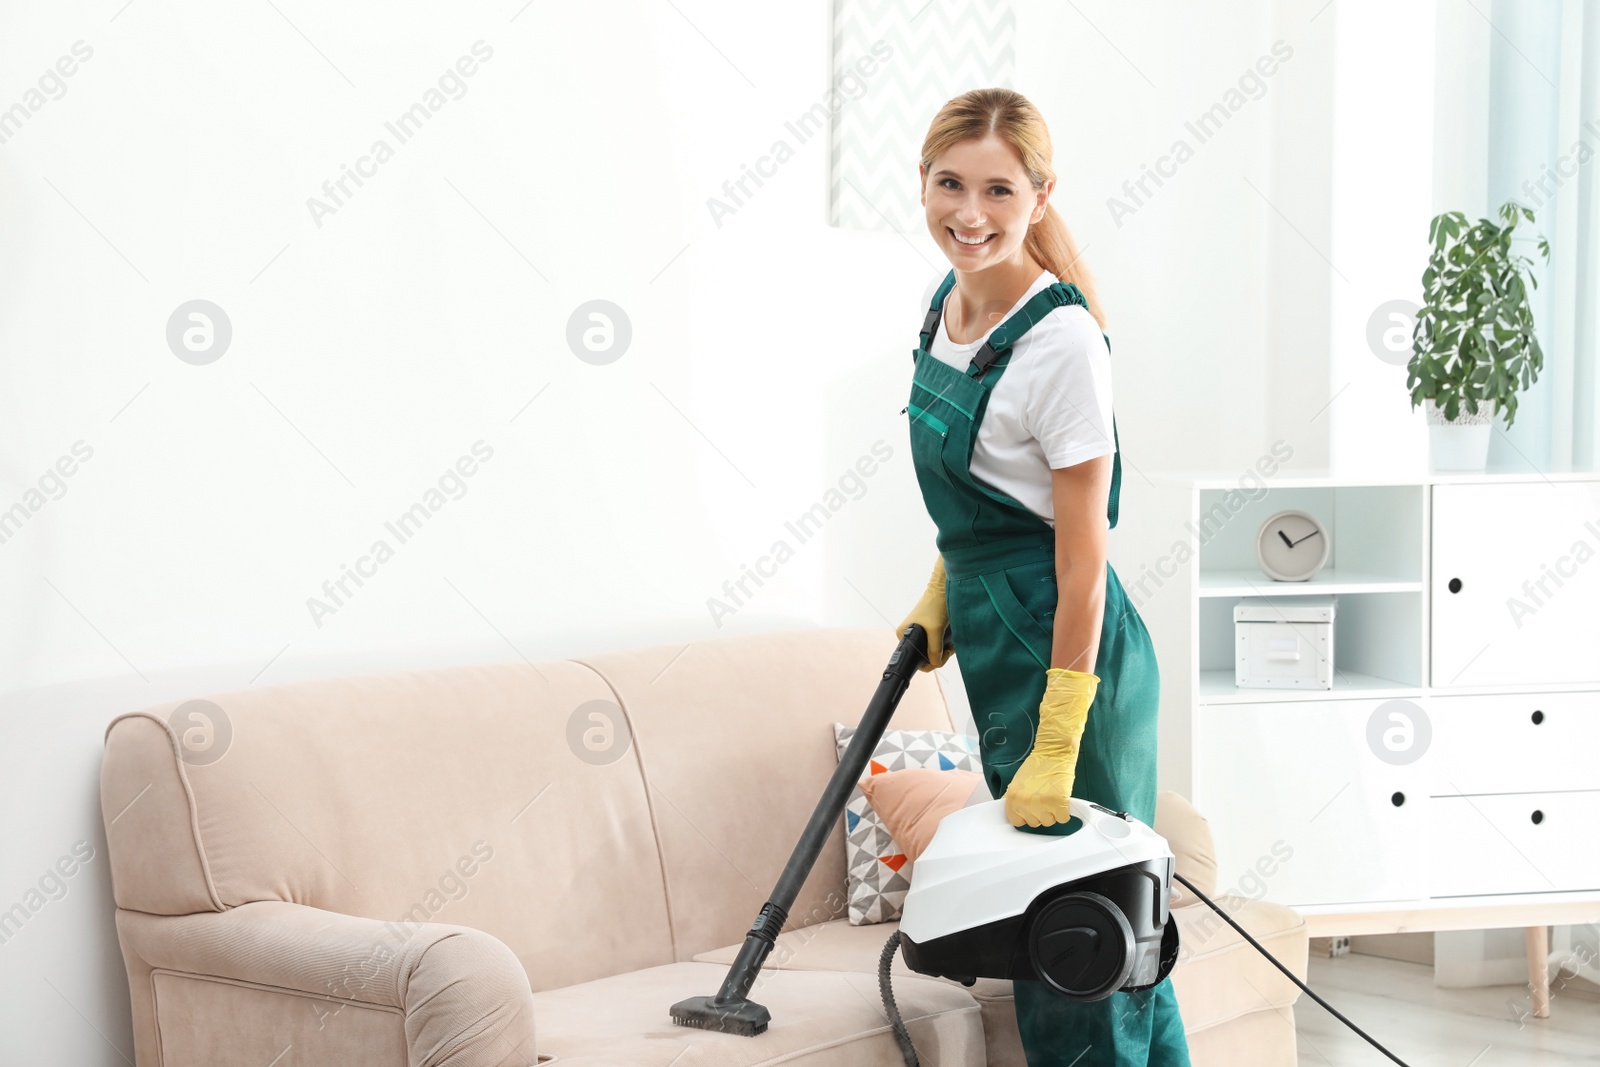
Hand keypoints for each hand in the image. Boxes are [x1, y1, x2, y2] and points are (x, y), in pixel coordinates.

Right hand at [894, 556, 954, 671]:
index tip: (942, 654)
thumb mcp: (935, 630)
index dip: (930, 662)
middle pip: (924, 656)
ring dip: (942, 651)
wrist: (943, 588)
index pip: (914, 659)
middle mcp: (908, 635)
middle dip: (939, 656)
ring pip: (930, 651)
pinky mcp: (926, 629)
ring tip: (951, 645)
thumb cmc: (936, 605)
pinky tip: (950, 642)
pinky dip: (942, 645)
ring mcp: (918, 633)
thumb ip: (934, 650)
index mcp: (903, 635)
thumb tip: (935, 664)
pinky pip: (933, 644)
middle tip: (949, 649)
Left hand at [1004, 668, 1097, 827]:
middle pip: (1035, 823)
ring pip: (1050, 822)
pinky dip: (1065, 811)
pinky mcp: (1059, 803)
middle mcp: (1025, 803)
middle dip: (1040, 813)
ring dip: (1053, 812)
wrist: (1054, 751)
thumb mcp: (1018, 783)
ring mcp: (1042, 804)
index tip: (1031, 809)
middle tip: (1043, 796)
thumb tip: (1015, 815)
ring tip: (1052, 794)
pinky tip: (1061, 797)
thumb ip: (1016, 800)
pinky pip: (1063, 818)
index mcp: (1013, 798)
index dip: (1026, 816)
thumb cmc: (1038, 766)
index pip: (1017, 822)